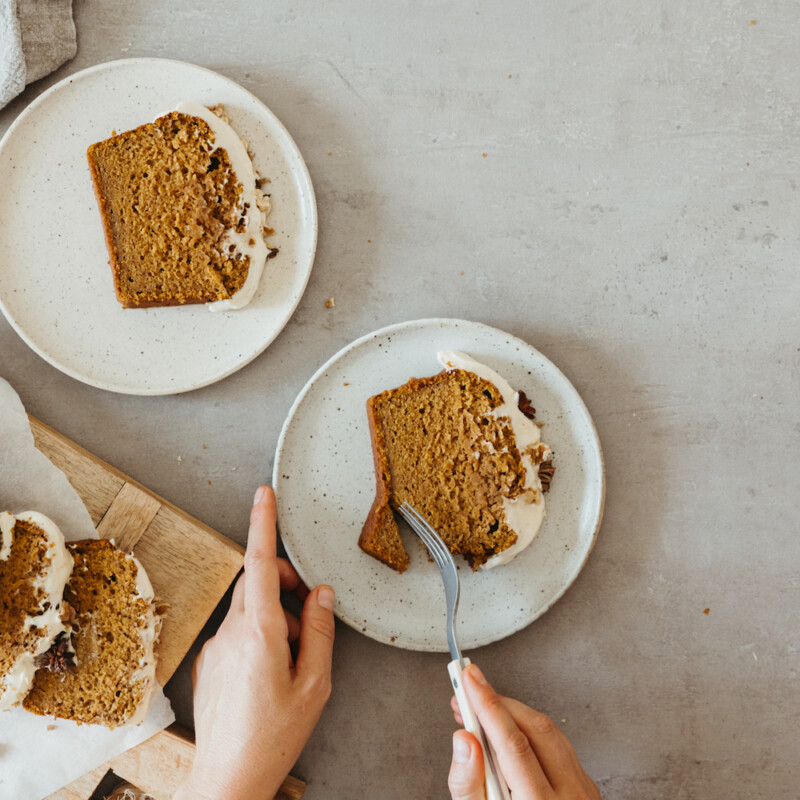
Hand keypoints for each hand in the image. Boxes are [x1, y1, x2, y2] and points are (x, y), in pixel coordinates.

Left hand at [174, 486, 335, 799]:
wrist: (227, 777)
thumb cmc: (273, 737)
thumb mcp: (314, 685)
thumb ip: (320, 631)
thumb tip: (322, 595)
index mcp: (259, 633)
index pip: (260, 564)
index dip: (263, 524)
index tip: (264, 495)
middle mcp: (231, 633)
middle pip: (256, 582)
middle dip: (282, 582)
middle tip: (308, 610)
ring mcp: (216, 647)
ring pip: (248, 607)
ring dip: (274, 614)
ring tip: (293, 656)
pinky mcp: (210, 661)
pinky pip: (237, 630)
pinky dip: (259, 634)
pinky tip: (271, 671)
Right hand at [448, 665, 600, 799]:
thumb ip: (468, 786)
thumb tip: (464, 739)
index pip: (512, 742)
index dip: (487, 703)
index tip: (468, 679)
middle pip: (535, 730)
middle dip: (497, 703)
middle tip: (466, 690)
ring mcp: (585, 796)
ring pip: (551, 735)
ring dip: (514, 714)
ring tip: (481, 709)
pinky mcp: (588, 794)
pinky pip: (561, 750)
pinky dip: (532, 733)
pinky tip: (510, 733)